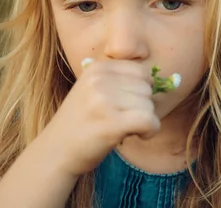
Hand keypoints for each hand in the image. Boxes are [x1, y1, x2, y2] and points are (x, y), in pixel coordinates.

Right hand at [40, 59, 159, 176]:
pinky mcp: (111, 122)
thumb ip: (121, 80)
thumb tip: (166, 80)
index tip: (128, 105)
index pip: (142, 71)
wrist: (55, 152)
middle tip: (123, 120)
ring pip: (149, 105)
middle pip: (147, 89)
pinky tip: (139, 136)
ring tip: (124, 128)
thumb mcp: (94, 90)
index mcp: (97, 68)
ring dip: (145, 121)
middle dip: (142, 107)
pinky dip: (150, 131)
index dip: (142, 91)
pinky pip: (149, 120)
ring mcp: (104, 100)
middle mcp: (100, 80)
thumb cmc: (82, 123)